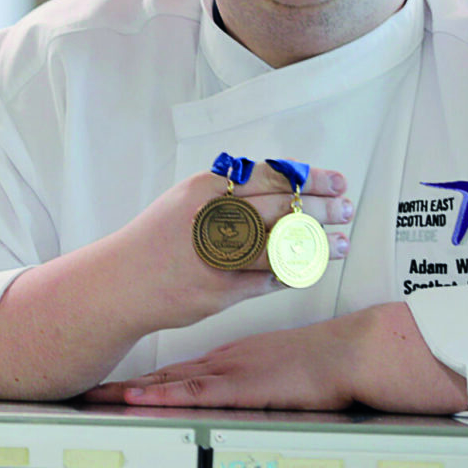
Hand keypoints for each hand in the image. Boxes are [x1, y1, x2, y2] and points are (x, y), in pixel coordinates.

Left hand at [83, 319, 352, 409]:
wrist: (348, 352)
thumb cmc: (321, 358)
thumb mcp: (277, 360)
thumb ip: (253, 370)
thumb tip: (237, 383)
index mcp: (228, 355)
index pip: (174, 366)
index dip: (140, 375)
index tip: (110, 381)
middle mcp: (221, 360)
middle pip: (162, 373)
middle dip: (122, 384)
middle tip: (86, 389)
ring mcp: (229, 372)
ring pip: (169, 382)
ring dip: (130, 391)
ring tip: (95, 396)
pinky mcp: (243, 387)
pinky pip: (195, 393)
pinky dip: (163, 396)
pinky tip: (138, 398)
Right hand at [124, 167, 352, 325]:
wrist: (122, 283)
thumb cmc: (157, 239)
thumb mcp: (186, 200)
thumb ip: (228, 193)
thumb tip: (282, 185)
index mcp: (206, 189)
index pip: (271, 176)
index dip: (310, 178)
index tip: (337, 181)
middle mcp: (213, 219)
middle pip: (283, 208)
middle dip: (322, 209)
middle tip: (346, 210)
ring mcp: (217, 256)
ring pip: (283, 245)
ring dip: (319, 244)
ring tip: (343, 244)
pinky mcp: (221, 291)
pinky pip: (270, 279)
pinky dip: (294, 272)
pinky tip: (310, 268)